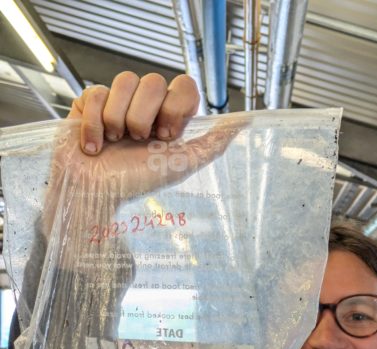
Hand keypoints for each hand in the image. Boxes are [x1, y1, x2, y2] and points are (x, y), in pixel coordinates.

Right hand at [43, 72, 242, 239]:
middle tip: (137, 141)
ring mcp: (116, 101)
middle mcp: (144, 105)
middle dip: (144, 117)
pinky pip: (95, 93)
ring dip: (118, 119)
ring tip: (115, 143)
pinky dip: (94, 125)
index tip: (165, 136)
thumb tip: (243, 123)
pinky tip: (94, 146)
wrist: (93, 195)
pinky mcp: (87, 103)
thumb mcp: (180, 166)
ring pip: (124, 80)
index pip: (184, 85)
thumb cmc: (134, 183)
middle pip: (153, 81)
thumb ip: (212, 144)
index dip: (175, 107)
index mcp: (169, 116)